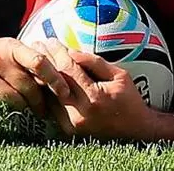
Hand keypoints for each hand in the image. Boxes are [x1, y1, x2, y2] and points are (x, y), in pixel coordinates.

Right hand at [0, 38, 70, 116]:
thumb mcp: (8, 52)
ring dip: (24, 107)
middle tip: (44, 111)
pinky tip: (1, 106)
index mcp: (11, 46)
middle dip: (40, 101)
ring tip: (24, 108)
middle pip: (29, 85)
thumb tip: (62, 79)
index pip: (39, 61)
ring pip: (16, 99)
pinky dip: (4, 109)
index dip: (55, 78)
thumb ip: (30, 62)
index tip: (65, 92)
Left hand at [33, 39, 156, 139]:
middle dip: (45, 61)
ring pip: (49, 96)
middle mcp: (80, 113)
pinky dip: (47, 92)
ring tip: (36, 59)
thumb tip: (71, 51)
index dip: (58, 53)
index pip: (69, 70)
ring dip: (41, 76)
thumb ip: (94, 63)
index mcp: (94, 98)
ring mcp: (72, 124)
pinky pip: (52, 107)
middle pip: (54, 82)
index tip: (51, 40)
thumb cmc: (130, 100)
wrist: (137, 133)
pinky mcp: (69, 131)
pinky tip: (41, 78)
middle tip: (36, 45)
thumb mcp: (119, 76)